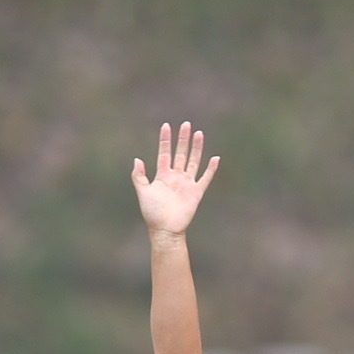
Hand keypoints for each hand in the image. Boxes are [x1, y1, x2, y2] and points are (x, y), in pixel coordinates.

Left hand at [134, 121, 216, 238]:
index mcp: (162, 175)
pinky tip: (215, 158)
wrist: (165, 230)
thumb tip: (137, 159)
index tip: (166, 126)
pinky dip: (211, 168)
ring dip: (196, 148)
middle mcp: (176, 176)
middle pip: (181, 153)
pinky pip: (205, 178)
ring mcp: (187, 183)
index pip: (164, 153)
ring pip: (193, 161)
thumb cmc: (152, 213)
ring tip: (199, 134)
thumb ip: (138, 176)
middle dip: (183, 139)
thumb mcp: (142, 192)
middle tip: (186, 124)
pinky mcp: (196, 192)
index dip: (165, 140)